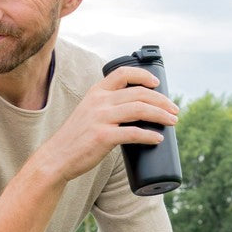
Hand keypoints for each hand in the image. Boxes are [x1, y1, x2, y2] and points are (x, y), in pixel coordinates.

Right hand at [44, 66, 178, 183]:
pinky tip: (159, 138)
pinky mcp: (103, 137)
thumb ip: (106, 107)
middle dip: (162, 100)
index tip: (157, 84)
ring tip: (173, 121)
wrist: (56, 157)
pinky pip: (133, 133)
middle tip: (175, 110)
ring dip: (161, 115)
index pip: (123, 73)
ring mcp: (101, 118)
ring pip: (140, 110)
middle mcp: (99, 101)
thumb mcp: (87, 113)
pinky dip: (149, 135)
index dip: (143, 75)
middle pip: (139, 93)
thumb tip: (135, 112)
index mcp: (96, 92)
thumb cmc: (76, 138)